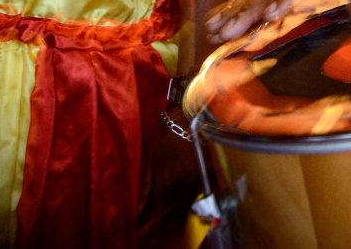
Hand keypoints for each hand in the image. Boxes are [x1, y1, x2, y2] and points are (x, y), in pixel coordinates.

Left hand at [137, 103, 200, 241]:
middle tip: (153, 234)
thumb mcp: (150, 160)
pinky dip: (191, 208)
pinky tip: (183, 210)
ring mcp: (201, 181)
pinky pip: (201, 200)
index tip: (139, 233)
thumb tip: (138, 212)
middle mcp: (185, 183)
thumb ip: (144, 188)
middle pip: (175, 217)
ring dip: (177, 221)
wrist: (194, 115)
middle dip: (163, 229)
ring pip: (190, 210)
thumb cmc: (167, 135)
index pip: (156, 213)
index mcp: (167, 179)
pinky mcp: (212, 177)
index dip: (147, 226)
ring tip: (166, 227)